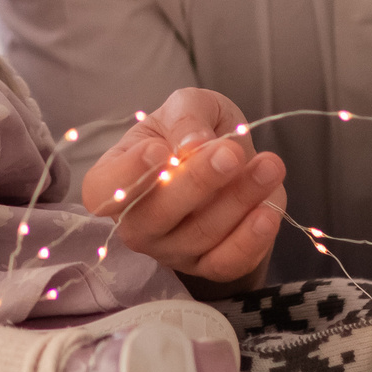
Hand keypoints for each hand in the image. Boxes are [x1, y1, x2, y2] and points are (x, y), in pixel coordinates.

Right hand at [80, 88, 285, 288]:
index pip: (102, 191)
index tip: (160, 148)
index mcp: (114, 179)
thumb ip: (185, 117)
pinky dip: (251, 239)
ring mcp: (170, 250)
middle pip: (153, 218)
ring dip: (238, 200)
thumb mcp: (187, 105)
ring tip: (270, 165)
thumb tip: (193, 143)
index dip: (127, 175)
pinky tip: (268, 210)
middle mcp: (135, 222)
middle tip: (230, 153)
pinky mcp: (208, 266)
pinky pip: (227, 262)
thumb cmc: (194, 128)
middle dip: (196, 184)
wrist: (228, 156)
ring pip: (199, 235)